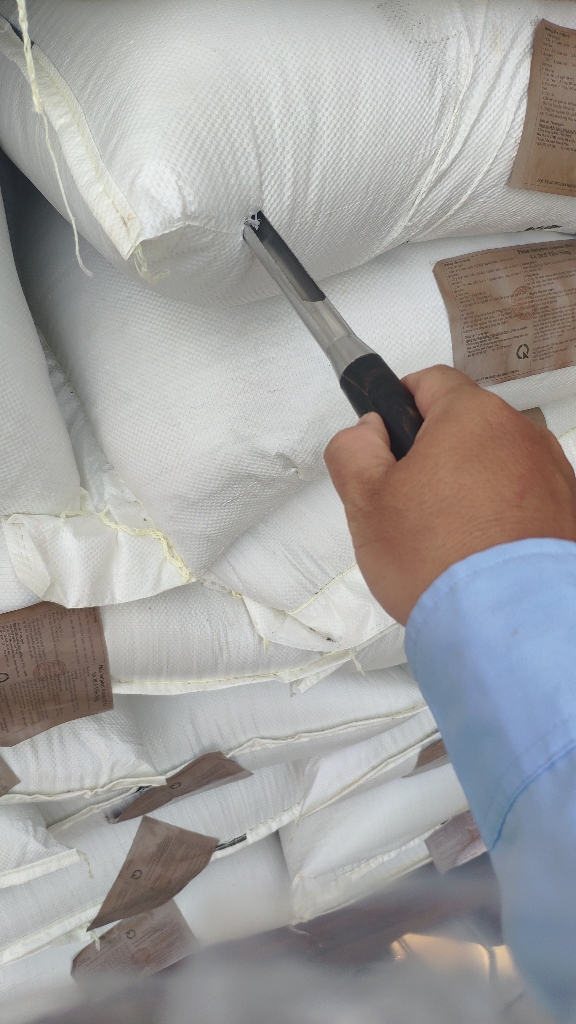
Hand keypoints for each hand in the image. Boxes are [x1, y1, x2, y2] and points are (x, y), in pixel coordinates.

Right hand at [324, 365, 575, 624]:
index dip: (399, 405)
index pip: (429, 381)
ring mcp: (553, 476)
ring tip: (447, 540)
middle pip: (466, 428)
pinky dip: (503, 519)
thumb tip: (366, 432)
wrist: (508, 625)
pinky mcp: (569, 515)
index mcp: (472, 416)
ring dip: (471, 489)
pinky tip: (481, 555)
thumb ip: (353, 449)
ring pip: (497, 467)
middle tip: (407, 504)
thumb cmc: (441, 562)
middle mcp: (522, 436)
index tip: (386, 436)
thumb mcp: (365, 501)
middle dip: (435, 456)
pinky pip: (525, 503)